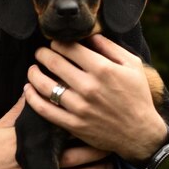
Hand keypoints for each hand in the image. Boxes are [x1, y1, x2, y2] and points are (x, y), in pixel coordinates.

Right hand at [0, 96, 112, 168]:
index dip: (83, 126)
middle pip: (78, 155)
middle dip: (97, 149)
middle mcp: (39, 160)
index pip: (64, 130)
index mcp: (31, 140)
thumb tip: (32, 88)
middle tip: (111, 142)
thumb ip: (19, 110)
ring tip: (110, 164)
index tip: (96, 119)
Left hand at [23, 34, 166, 161]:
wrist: (140, 134)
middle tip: (40, 52)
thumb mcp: (133, 65)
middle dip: (43, 54)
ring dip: (34, 74)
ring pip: (45, 86)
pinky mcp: (74, 125)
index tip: (55, 42)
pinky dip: (32, 98)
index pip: (70, 48)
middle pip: (54, 63)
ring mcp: (80, 107)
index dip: (58, 42)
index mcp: (103, 69)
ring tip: (32, 69)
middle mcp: (89, 87)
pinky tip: (28, 89)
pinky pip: (45, 110)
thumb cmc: (137, 96)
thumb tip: (90, 35)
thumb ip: (111, 47)